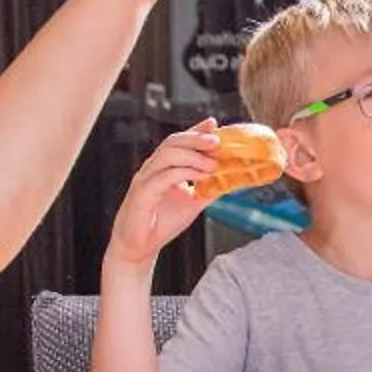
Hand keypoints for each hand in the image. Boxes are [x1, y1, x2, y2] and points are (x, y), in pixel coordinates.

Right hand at [109, 122, 219, 270]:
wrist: (139, 248)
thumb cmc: (161, 223)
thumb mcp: (193, 202)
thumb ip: (209, 189)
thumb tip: (232, 179)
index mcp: (162, 167)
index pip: (179, 142)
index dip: (195, 130)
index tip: (214, 124)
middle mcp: (152, 168)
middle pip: (172, 142)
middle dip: (195, 138)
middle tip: (217, 140)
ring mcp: (145, 179)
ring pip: (166, 155)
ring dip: (193, 156)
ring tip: (213, 163)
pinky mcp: (142, 194)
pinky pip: (163, 177)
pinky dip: (184, 173)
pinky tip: (201, 176)